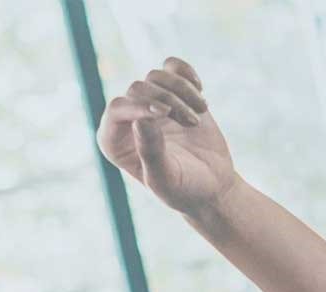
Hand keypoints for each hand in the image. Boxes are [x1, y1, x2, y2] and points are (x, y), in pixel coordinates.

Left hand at [96, 58, 236, 218]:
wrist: (211, 186)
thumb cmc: (184, 190)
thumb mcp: (166, 180)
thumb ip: (151, 153)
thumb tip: (140, 118)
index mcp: (114, 142)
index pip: (117, 109)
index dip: (139, 104)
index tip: (166, 113)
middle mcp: (127, 118)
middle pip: (138, 89)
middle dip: (168, 101)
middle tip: (192, 122)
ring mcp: (149, 103)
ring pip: (157, 76)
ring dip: (183, 91)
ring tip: (200, 115)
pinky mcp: (171, 92)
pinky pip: (172, 66)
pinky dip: (186, 73)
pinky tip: (200, 91)